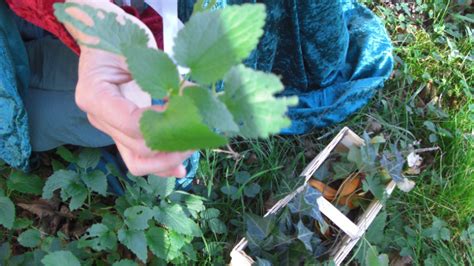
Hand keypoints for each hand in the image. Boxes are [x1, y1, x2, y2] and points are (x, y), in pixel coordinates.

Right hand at [63, 0, 192, 176]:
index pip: (131, 123)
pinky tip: (179, 166)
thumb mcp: (140, 51)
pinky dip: (160, 163)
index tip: (186, 114)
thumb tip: (195, 98)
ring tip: (191, 150)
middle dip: (172, 146)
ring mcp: (108, 127)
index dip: (163, 124)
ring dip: (167, 161)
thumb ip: (163, 78)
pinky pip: (137, 156)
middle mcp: (97, 117)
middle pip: (136, 149)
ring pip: (136, 161)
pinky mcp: (120, 131)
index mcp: (94, 95)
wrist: (101, 38)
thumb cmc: (119, 37)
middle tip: (197, 135)